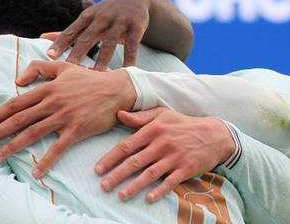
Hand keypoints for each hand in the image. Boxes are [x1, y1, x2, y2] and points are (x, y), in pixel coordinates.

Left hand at [0, 61, 135, 177]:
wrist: (117, 89)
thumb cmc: (89, 79)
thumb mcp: (63, 67)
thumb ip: (39, 68)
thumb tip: (18, 79)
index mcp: (46, 89)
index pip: (15, 103)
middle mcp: (51, 103)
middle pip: (18, 119)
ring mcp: (63, 117)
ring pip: (31, 133)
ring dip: (11, 147)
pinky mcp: (77, 129)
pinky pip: (58, 148)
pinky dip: (46, 161)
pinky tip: (36, 172)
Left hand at [45, 0, 151, 69]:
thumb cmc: (104, 13)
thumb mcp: (87, 18)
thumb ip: (68, 31)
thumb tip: (41, 37)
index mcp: (87, 17)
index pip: (70, 31)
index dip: (60, 43)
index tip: (49, 56)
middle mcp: (101, 18)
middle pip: (88, 37)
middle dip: (78, 53)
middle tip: (69, 68)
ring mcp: (119, 22)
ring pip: (109, 43)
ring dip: (102, 60)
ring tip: (96, 75)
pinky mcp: (136, 27)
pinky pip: (131, 46)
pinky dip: (129, 59)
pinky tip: (126, 71)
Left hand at [95, 108, 234, 201]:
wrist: (214, 134)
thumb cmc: (182, 123)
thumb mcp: (161, 115)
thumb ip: (139, 117)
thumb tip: (118, 114)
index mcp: (152, 130)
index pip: (126, 146)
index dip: (110, 158)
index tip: (98, 169)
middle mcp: (161, 144)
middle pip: (135, 162)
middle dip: (117, 175)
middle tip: (103, 186)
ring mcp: (174, 157)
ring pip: (150, 174)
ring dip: (134, 186)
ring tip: (121, 195)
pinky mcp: (186, 169)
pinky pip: (170, 182)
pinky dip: (159, 190)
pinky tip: (148, 198)